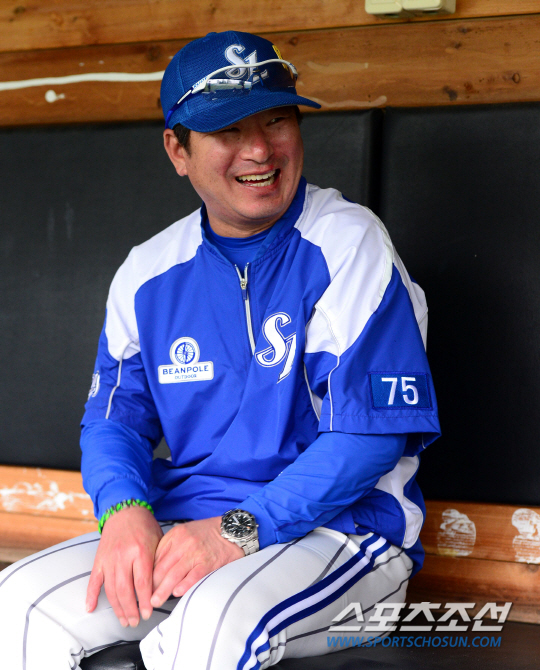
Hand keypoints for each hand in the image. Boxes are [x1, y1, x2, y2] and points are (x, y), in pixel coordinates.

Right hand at [86, 506, 163, 626]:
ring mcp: (108, 558)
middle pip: (125, 591)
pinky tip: (91, 608)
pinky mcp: (99, 559)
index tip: (148, 613)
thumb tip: (160, 588)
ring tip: (123, 619)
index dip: (145, 602)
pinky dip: (91, 595)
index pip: (142, 584)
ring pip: (110, 589)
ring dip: (116, 608)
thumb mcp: (158, 542)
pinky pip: (93, 580)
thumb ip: (157, 564)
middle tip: (135, 621)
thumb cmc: (145, 526)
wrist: (125, 510)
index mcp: (140, 552)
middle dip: (130, 610)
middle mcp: (123, 556)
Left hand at [150, 517, 243, 607]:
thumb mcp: (184, 533)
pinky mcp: (208, 563)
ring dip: (162, 591)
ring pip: (174, 575)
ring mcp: (196, 553)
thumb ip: (170, 548)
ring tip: (155, 601)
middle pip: (162, 568)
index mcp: (175, 535)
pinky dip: (184, 586)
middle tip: (145, 599)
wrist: (231, 531)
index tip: (142, 586)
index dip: (147, 574)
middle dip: (151, 586)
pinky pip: (193, 576)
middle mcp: (183, 543)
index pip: (155, 558)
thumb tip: (156, 570)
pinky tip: (177, 593)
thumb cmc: (206, 534)